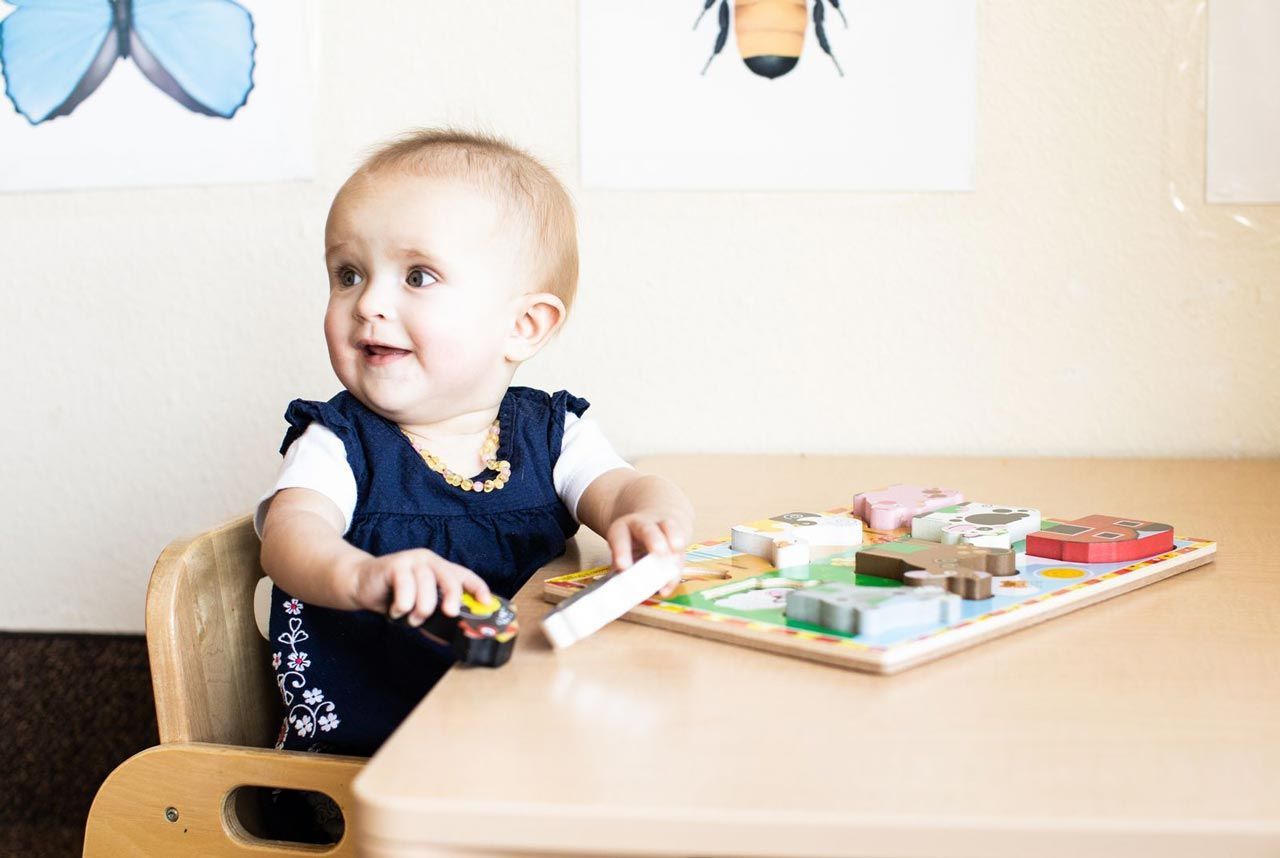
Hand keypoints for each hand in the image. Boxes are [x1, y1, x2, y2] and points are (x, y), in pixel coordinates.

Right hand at [351, 549, 490, 624]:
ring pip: (427, 589)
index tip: (486, 603)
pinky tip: (395, 609)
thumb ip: (435, 613)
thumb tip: (452, 636)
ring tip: (409, 617)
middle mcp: (429, 561)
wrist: (359, 582)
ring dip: (419, 610)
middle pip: (450, 579)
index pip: (465, 576)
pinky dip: (402, 607)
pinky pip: (405, 591)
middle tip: (450, 613)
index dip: (478, 588)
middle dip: (453, 598)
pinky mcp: (396, 565)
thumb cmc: (393, 595)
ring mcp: (413, 561)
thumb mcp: (418, 603)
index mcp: (440, 568)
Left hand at [606, 512, 686, 596]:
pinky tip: (673, 578)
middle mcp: (640, 524)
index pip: (619, 537)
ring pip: (668, 528)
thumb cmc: (630, 548)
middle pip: (647, 529)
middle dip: (653, 540)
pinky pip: (680, 544)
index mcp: (621, 529)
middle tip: (658, 552)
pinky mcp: (675, 531)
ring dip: (674, 541)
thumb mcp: (620, 554)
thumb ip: (624, 569)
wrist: (649, 530)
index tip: (624, 567)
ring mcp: (660, 525)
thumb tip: (626, 589)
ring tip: (675, 558)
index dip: (622, 551)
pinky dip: (679, 561)